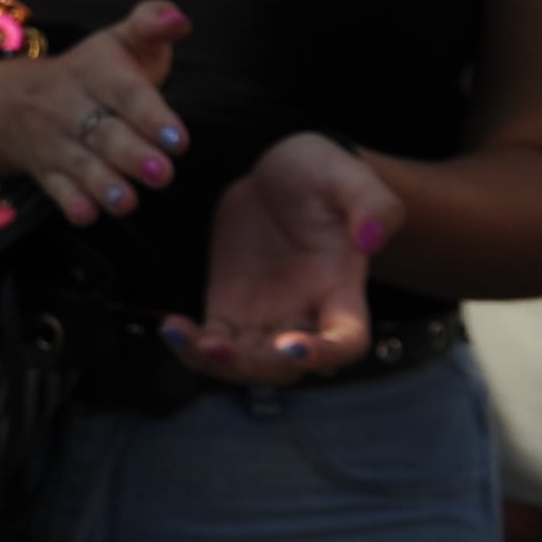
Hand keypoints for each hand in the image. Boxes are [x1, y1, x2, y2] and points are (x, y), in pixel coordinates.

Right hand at [0, 0, 191, 226]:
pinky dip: (69, 203)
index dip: (150, 115)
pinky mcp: (44, 170)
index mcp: (97, 72)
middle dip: (131, 154)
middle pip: (103, 132)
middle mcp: (71, 106)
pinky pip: (53, 187)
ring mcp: (54, 141)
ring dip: (103, 184)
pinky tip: (87, 215)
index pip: (125, 92)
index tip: (179, 140)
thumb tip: (180, 20)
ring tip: (127, 203)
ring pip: (79, 163)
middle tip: (162, 174)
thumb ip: (152, 23)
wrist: (12, 100)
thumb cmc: (93, 73)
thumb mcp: (119, 40)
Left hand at [163, 132, 401, 385]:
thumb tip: (373, 238)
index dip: (326, 355)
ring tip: (180, 336)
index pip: (346, 342)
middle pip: (286, 366)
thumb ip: (372, 204)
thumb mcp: (349, 176)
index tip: (295, 348)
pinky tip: (169, 327)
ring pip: (245, 362)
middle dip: (254, 365)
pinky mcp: (230, 309)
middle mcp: (306, 316)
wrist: (278, 175)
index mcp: (342, 292)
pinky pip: (210, 342)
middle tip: (218, 347)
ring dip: (215, 362)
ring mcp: (265, 317)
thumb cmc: (322, 175)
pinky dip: (190, 345)